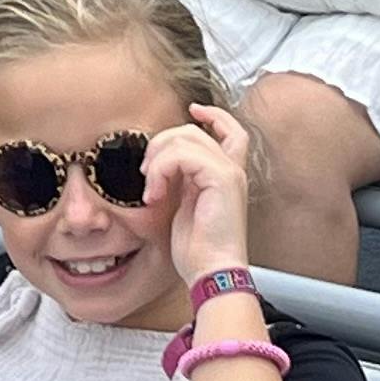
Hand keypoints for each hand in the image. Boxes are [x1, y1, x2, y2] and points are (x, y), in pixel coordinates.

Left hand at [140, 104, 259, 283]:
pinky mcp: (222, 179)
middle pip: (193, 129)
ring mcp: (229, 173)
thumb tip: (160, 164)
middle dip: (162, 143)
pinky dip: (161, 170)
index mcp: (225, 176)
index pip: (229, 130)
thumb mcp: (184, 207)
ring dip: (158, 159)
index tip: (192, 109)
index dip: (212, 114)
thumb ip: (180, 180)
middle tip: (147, 172)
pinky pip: (183, 154)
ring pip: (186, 137)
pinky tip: (156, 194)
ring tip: (151, 187)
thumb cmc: (199, 250)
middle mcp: (232, 170)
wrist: (212, 271)